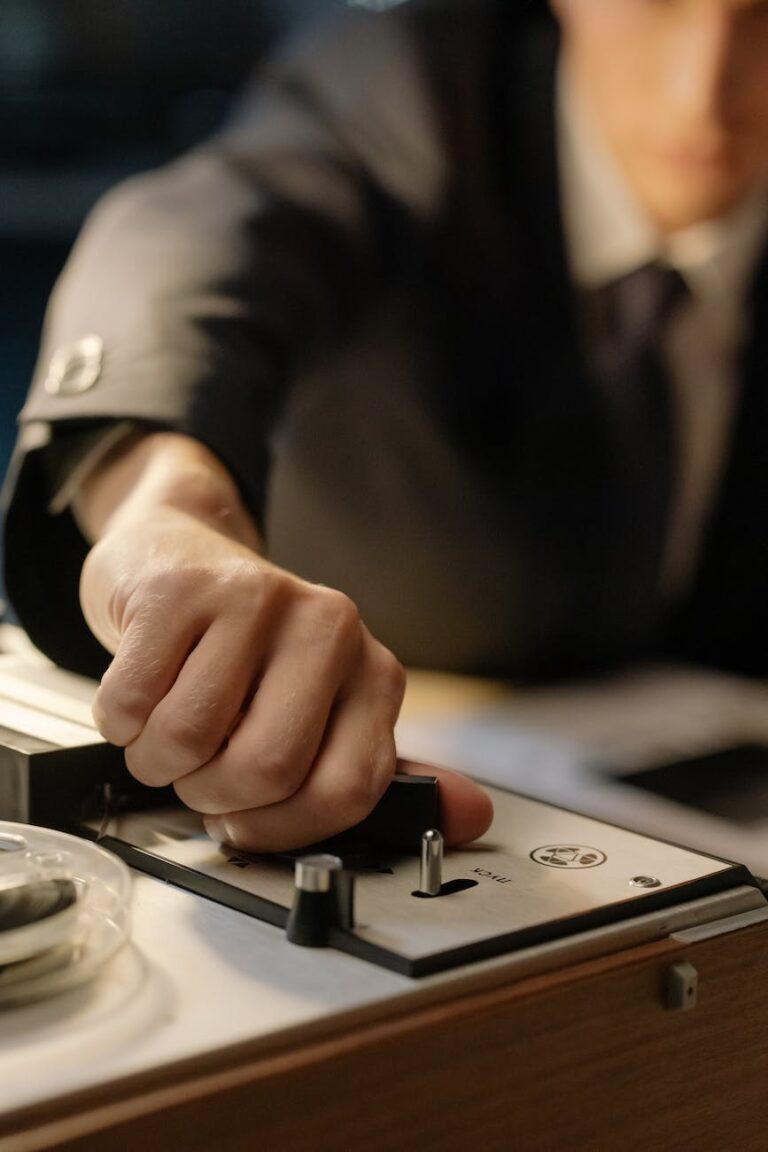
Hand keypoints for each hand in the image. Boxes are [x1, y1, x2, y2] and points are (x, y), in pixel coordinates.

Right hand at [80, 507, 492, 850]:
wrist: (178, 555)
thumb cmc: (247, 653)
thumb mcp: (323, 712)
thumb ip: (379, 772)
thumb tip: (472, 816)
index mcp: (373, 671)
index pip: (348, 791)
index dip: (282, 829)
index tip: (247, 820)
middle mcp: (330, 628)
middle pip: (266, 770)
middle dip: (211, 794)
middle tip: (200, 768)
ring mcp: (255, 599)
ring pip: (188, 741)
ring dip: (157, 758)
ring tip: (168, 722)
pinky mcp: (180, 590)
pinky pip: (129, 706)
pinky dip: (119, 722)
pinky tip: (142, 686)